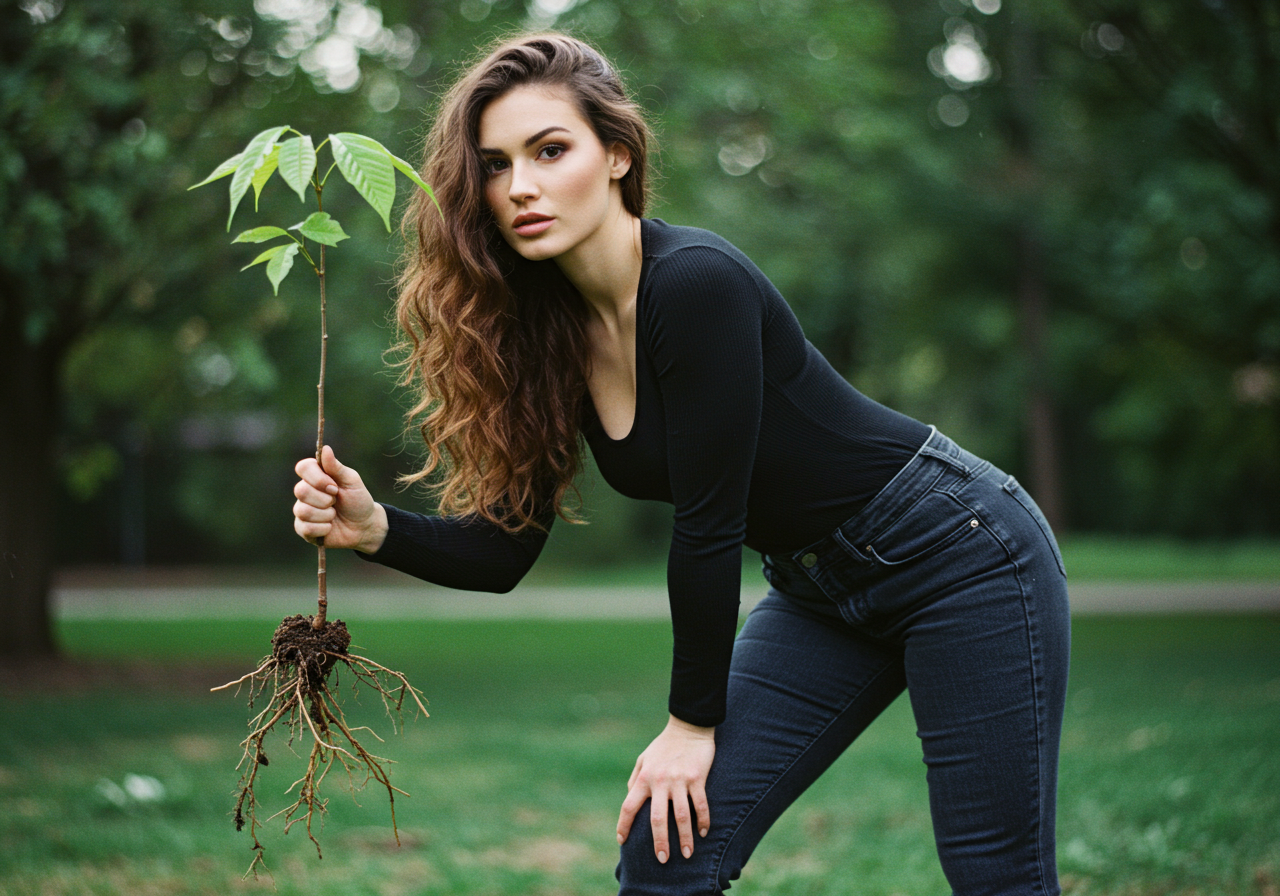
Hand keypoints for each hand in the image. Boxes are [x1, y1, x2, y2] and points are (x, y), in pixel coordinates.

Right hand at [293, 445, 386, 552]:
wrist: (364, 527)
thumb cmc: (358, 501)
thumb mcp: (352, 481)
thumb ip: (337, 467)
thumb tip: (325, 448)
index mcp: (316, 476)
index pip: (303, 467)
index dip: (317, 478)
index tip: (334, 487)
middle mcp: (305, 491)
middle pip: (301, 490)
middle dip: (325, 499)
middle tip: (336, 502)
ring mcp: (302, 510)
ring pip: (303, 511)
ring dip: (326, 515)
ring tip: (334, 515)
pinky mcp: (303, 528)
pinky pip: (305, 528)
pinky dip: (323, 529)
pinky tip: (330, 527)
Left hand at [617, 715, 714, 863]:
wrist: (688, 727)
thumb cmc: (664, 745)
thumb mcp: (644, 758)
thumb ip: (635, 779)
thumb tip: (630, 798)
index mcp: (643, 778)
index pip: (629, 806)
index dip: (624, 825)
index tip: (622, 841)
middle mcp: (659, 781)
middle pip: (657, 819)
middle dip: (659, 842)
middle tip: (662, 860)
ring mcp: (679, 780)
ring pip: (681, 816)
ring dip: (684, 838)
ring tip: (687, 854)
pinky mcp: (697, 778)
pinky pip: (700, 804)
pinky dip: (703, 820)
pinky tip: (703, 833)